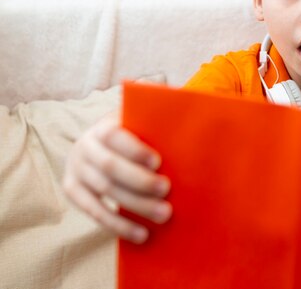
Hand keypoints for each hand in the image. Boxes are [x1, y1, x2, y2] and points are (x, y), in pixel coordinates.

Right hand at [63, 113, 171, 242]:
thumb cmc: (135, 134)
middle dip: (140, 181)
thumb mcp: (141, 121)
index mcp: (103, 126)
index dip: (135, 150)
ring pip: (106, 191)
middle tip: (166, 189)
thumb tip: (185, 109)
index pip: (115, 136)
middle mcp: (85, 146)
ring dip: (136, 205)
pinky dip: (118, 225)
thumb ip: (157, 116)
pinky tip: (142, 234)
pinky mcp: (72, 191)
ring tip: (164, 214)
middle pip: (110, 167)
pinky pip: (94, 212)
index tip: (158, 162)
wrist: (101, 145)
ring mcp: (76, 169)